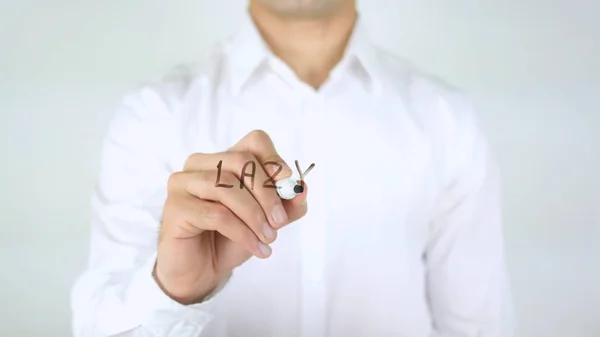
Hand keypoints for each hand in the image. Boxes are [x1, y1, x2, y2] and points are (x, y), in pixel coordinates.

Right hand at [153, 130, 307, 303]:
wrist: (201, 272)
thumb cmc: (230, 240)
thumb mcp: (266, 221)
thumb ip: (286, 204)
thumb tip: (303, 188)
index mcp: (224, 159)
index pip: (254, 141)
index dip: (274, 159)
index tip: (289, 185)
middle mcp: (200, 164)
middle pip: (242, 161)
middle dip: (268, 193)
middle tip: (280, 222)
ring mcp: (183, 182)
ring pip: (227, 187)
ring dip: (255, 216)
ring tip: (268, 238)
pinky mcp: (175, 207)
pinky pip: (216, 214)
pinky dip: (242, 232)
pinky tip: (256, 248)